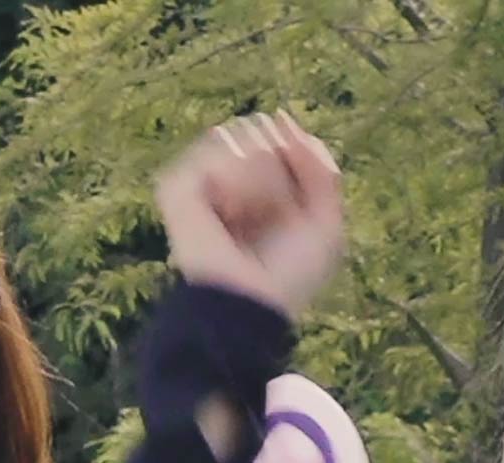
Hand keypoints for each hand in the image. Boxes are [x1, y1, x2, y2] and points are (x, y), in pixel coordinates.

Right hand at [155, 110, 344, 320]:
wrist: (249, 302)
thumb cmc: (288, 275)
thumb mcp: (327, 221)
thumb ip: (319, 168)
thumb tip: (281, 119)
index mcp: (261, 186)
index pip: (281, 136)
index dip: (298, 158)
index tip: (296, 204)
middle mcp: (228, 178)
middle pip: (260, 131)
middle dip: (277, 172)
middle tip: (269, 217)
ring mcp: (199, 181)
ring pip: (237, 138)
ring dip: (256, 180)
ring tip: (245, 218)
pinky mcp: (176, 188)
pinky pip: (214, 156)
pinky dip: (233, 184)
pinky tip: (228, 214)